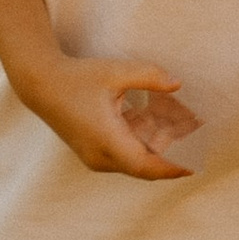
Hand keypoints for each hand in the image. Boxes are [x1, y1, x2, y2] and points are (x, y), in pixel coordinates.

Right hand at [27, 51, 204, 180]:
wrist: (42, 86)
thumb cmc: (78, 77)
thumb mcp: (115, 72)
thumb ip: (149, 76)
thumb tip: (178, 84)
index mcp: (107, 140)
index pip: (147, 165)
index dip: (173, 168)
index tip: (195, 165)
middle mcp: (100, 157)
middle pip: (145, 168)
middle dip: (171, 160)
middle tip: (196, 147)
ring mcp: (95, 159)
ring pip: (135, 165)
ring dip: (158, 154)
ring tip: (181, 136)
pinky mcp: (93, 155)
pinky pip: (124, 160)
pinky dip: (143, 150)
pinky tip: (158, 132)